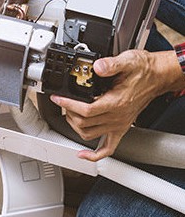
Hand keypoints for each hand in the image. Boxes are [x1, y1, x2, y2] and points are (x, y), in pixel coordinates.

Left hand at [50, 49, 183, 160]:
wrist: (158, 77)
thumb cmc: (144, 70)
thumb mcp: (128, 61)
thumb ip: (111, 64)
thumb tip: (98, 66)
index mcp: (117, 102)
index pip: (86, 110)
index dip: (68, 104)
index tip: (58, 98)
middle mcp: (117, 116)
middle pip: (84, 123)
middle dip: (69, 113)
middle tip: (62, 102)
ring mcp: (118, 124)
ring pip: (89, 134)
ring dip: (75, 127)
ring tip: (69, 115)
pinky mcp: (121, 128)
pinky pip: (108, 148)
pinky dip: (94, 155)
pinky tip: (82, 154)